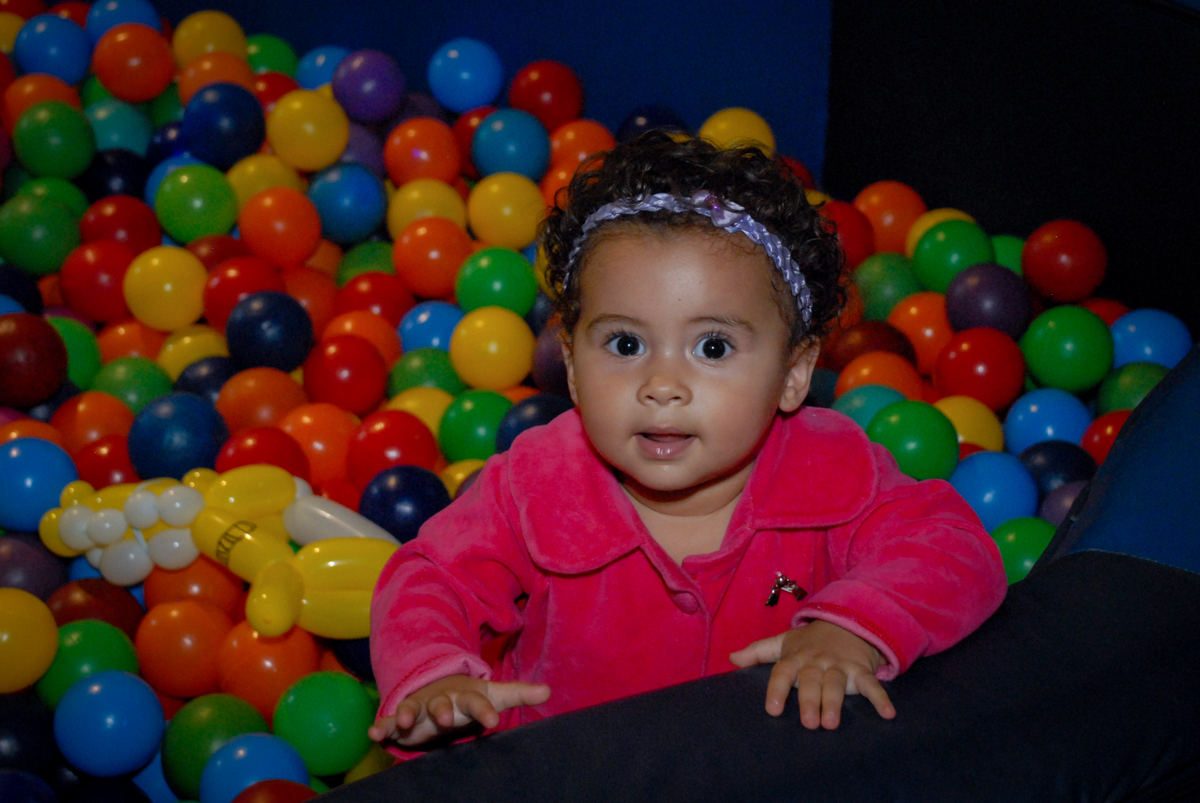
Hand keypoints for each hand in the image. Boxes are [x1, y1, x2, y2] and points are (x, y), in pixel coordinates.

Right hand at [368, 674, 550, 747]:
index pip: (477, 702)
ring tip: (403, 724)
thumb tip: (548, 690)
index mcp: (466, 695)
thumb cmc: (469, 697)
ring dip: (406, 714)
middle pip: (442, 703)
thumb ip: (518, 694)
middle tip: (446, 719)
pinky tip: (372, 734)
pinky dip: (382, 726)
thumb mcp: (494, 695)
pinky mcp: (402, 719)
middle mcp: (441, 699)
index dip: (485, 711)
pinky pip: (389, 722)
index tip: (493, 722)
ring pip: (412, 709)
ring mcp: (420, 707)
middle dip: (443, 710)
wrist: (438, 686)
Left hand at [730, 620, 895, 729]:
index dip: (777, 689)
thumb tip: (731, 658)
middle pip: (810, 681)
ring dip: (834, 702)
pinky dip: (881, 698)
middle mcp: (816, 662)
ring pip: (835, 684)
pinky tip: (888, 715)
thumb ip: (758, 652)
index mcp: (795, 658)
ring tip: (831, 723)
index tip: (772, 709)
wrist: (846, 622)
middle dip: (809, 700)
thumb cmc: (810, 642)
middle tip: (808, 723)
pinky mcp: (860, 669)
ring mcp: (839, 665)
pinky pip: (871, 684)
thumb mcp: (784, 643)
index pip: (782, 671)